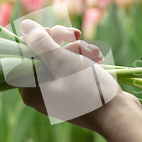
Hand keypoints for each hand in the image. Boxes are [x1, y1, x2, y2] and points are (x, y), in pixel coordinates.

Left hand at [17, 20, 141, 141]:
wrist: (118, 114)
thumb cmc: (88, 90)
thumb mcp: (63, 62)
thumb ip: (41, 43)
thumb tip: (25, 26)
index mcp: (31, 90)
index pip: (24, 55)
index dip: (38, 39)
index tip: (54, 33)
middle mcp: (41, 93)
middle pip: (43, 54)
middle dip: (63, 42)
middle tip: (76, 35)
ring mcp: (59, 93)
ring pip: (61, 58)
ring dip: (78, 50)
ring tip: (94, 53)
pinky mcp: (75, 91)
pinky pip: (73, 68)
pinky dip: (84, 60)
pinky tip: (98, 59)